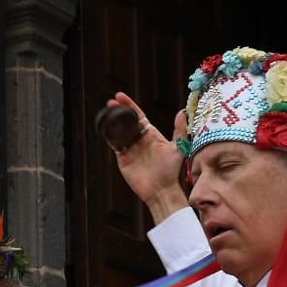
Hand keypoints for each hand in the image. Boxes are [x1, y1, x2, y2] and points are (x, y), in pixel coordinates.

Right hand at [109, 92, 190, 219]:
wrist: (161, 190)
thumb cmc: (171, 171)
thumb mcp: (178, 149)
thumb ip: (179, 131)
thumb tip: (181, 112)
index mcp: (151, 134)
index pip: (138, 116)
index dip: (130, 105)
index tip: (120, 96)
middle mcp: (140, 140)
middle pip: (126, 121)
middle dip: (118, 110)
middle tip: (111, 101)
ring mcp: (130, 149)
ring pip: (119, 131)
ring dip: (112, 121)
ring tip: (106, 111)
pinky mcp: (123, 159)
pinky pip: (114, 145)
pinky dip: (108, 136)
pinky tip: (104, 128)